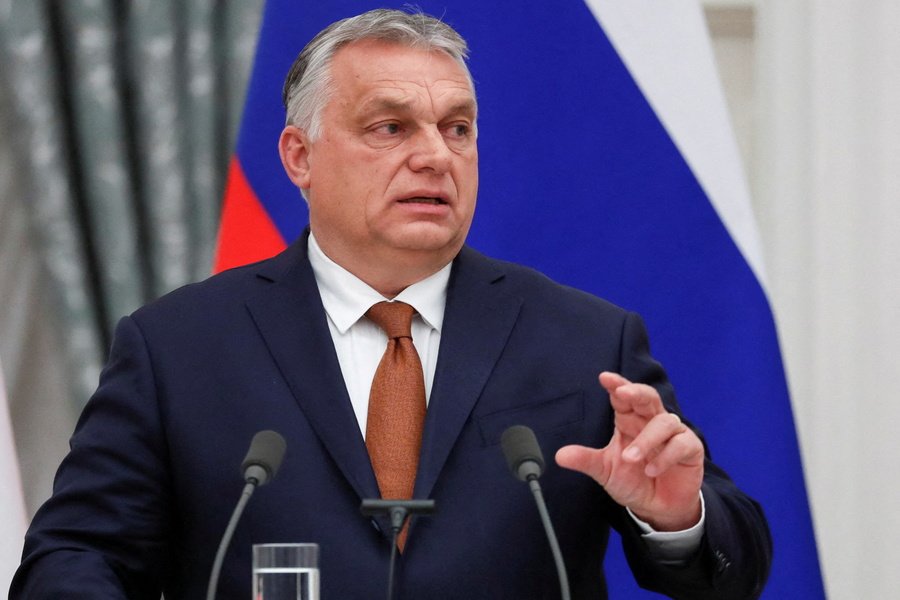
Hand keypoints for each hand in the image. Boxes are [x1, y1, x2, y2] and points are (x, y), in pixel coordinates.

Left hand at [556, 372, 703, 530]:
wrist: (657, 507)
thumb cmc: (633, 481)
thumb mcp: (605, 471)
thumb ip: (586, 461)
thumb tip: (559, 456)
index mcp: (629, 420)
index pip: (623, 397)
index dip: (616, 385)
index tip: (604, 378)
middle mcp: (651, 422)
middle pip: (648, 397)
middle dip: (636, 392)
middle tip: (622, 393)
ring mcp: (673, 434)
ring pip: (664, 422)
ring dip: (647, 439)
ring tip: (631, 459)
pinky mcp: (690, 449)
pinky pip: (682, 444)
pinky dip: (665, 456)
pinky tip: (651, 470)